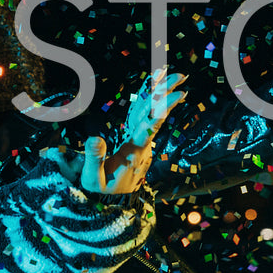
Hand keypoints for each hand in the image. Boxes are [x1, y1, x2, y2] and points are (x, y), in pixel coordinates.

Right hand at [45, 66, 185, 193]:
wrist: (114, 200)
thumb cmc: (102, 190)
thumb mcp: (93, 179)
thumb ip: (94, 159)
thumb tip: (95, 137)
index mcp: (133, 152)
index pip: (147, 130)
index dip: (158, 114)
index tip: (171, 99)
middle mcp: (141, 144)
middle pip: (154, 115)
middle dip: (166, 94)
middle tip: (179, 75)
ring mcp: (140, 141)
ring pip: (151, 112)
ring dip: (159, 92)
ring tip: (168, 72)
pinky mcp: (135, 138)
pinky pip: (143, 115)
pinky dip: (147, 99)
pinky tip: (151, 85)